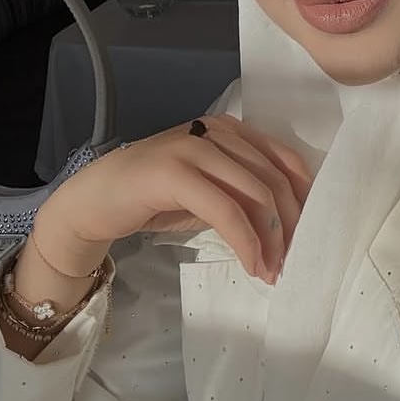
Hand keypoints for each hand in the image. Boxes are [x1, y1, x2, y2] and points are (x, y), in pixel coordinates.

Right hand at [33, 115, 313, 283]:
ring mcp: (194, 147)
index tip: (305, 237)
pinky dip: (246, 242)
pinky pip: (226, 210)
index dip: (302, 201)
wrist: (94, 201)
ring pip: (255, 194)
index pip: (284, 160)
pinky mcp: (175, 171)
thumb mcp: (210, 191)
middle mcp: (216, 131)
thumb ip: (243, 194)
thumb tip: (287, 224)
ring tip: (271, 271)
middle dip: (289, 227)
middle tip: (289, 263)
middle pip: (273, 179)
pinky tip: (251, 264)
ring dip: (270, 240)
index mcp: (230, 129)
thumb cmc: (154, 198)